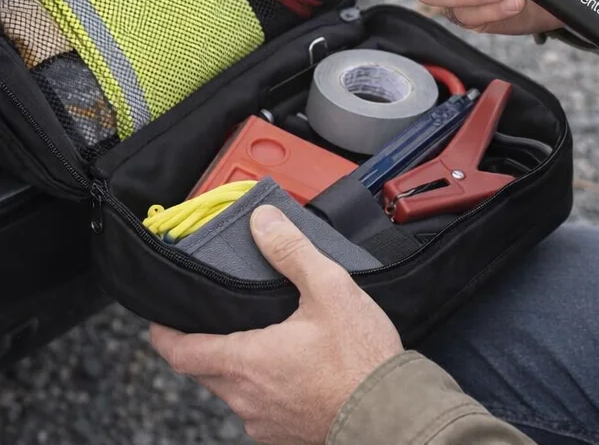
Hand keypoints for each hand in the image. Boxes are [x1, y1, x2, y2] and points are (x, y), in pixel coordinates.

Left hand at [150, 205, 402, 444]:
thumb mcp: (329, 289)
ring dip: (242, 364)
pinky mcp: (286, 434)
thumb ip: (291, 252)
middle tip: (219, 316)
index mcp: (245, 362)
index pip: (180, 352)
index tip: (160, 317)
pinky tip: (296, 366)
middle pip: (206, 370)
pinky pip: (262, 406)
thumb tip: (261, 222)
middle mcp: (245, 399)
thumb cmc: (360, 357)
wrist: (390, 414)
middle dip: (207, 343)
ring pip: (235, 390)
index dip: (164, 333)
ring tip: (267, 336)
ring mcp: (264, 422)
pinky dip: (267, 385)